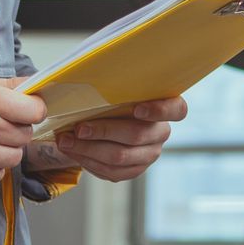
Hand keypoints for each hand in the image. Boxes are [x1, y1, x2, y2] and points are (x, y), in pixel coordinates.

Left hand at [34, 96, 186, 182]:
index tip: (137, 109)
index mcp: (166, 108)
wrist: (106, 124)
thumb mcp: (117, 88)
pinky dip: (88, 161)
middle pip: (137, 135)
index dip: (160, 110)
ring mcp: (149, 154)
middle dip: (104, 131)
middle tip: (79, 128)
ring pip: (120, 157)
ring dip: (88, 149)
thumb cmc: (113, 100)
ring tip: (66, 141)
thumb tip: (88, 72)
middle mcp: (160, 133)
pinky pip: (111, 171)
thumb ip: (114, 83)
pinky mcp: (134, 170)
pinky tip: (74, 151)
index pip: (177, 110)